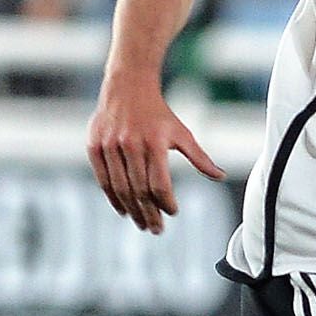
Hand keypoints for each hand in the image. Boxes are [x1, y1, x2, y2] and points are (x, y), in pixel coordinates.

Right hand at [88, 71, 224, 232]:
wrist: (128, 85)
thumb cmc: (159, 113)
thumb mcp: (182, 133)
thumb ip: (199, 158)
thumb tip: (220, 177)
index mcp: (154, 142)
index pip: (159, 183)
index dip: (166, 202)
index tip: (173, 213)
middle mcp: (130, 144)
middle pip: (139, 190)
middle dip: (149, 213)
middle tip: (156, 229)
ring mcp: (110, 145)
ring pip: (120, 188)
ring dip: (131, 210)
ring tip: (142, 224)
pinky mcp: (94, 145)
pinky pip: (103, 179)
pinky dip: (113, 198)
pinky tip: (123, 210)